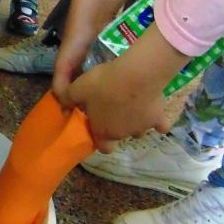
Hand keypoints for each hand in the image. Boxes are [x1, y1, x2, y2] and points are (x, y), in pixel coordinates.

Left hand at [54, 23, 183, 149]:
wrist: (136, 76)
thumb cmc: (103, 84)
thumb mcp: (78, 88)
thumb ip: (67, 99)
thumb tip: (62, 105)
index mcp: (103, 131)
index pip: (103, 147)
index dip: (100, 140)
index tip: (98, 126)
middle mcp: (123, 134)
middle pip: (120, 137)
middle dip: (116, 127)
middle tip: (113, 109)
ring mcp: (142, 127)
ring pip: (139, 130)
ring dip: (135, 122)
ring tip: (132, 107)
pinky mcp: (158, 117)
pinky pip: (161, 124)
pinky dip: (159, 121)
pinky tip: (156, 112)